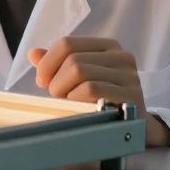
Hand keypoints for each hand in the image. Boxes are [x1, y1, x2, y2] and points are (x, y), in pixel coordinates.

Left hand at [28, 36, 169, 147]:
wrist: (135, 125)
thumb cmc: (103, 99)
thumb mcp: (81, 78)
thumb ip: (58, 64)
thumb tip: (33, 54)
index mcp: (108, 46)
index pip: (67, 43)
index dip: (47, 62)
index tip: (42, 81)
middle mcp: (122, 57)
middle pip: (72, 60)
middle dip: (56, 81)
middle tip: (56, 96)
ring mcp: (130, 76)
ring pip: (80, 72)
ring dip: (65, 91)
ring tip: (68, 102)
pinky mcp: (132, 96)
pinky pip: (92, 90)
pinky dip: (77, 99)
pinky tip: (80, 108)